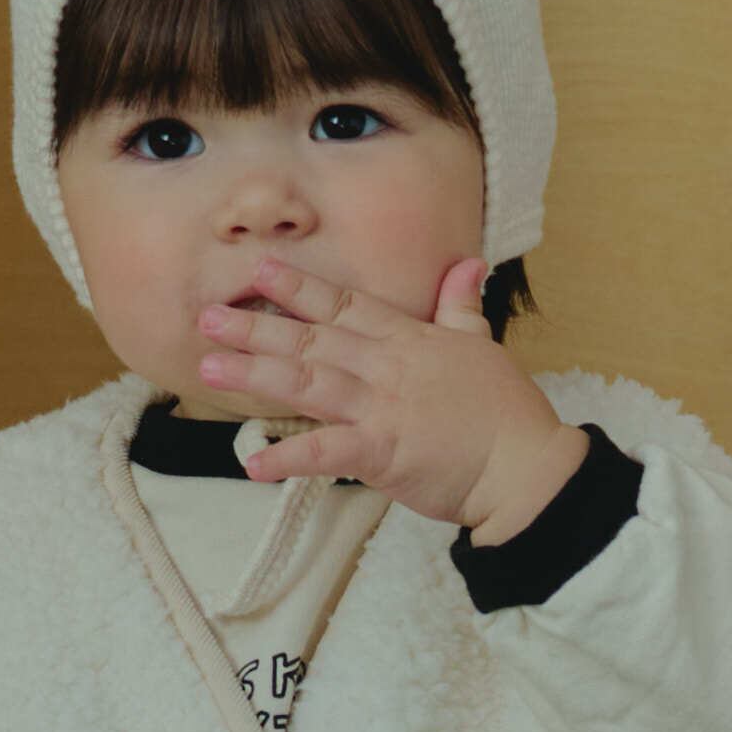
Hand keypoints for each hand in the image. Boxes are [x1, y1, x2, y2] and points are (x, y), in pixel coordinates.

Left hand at [190, 253, 587, 543]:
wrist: (526, 467)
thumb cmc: (505, 412)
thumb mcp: (483, 346)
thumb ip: (462, 306)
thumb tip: (467, 263)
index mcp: (408, 340)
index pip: (346, 305)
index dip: (300, 288)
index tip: (259, 270)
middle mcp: (386, 367)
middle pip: (311, 340)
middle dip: (255, 327)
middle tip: (206, 317)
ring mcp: (382, 409)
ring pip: (306, 384)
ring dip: (254, 376)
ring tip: (207, 369)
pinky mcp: (383, 453)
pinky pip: (326, 452)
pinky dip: (288, 457)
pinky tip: (251, 462)